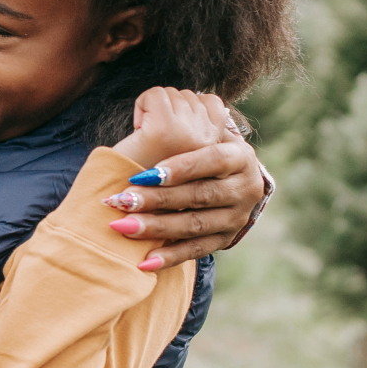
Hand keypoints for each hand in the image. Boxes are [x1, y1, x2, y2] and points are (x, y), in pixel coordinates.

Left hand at [104, 91, 265, 271]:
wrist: (236, 181)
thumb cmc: (205, 152)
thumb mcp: (206, 134)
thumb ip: (186, 124)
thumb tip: (150, 105)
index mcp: (239, 157)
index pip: (210, 160)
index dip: (178, 167)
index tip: (142, 173)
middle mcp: (245, 188)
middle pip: (198, 195)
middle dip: (156, 200)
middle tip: (120, 201)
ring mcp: (238, 217)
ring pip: (194, 224)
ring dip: (156, 228)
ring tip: (122, 227)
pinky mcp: (226, 240)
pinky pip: (196, 251)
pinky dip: (169, 257)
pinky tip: (143, 262)